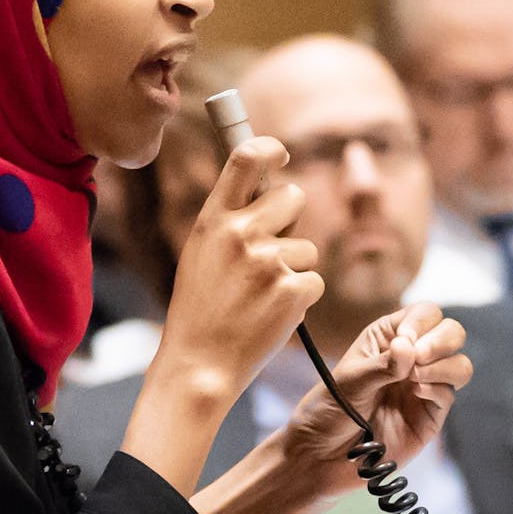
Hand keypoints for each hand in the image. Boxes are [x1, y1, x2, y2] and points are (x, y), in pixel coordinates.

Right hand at [155, 135, 323, 399]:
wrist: (198, 365)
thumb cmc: (200, 309)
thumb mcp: (201, 252)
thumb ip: (231, 220)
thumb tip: (271, 188)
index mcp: (213, 219)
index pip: (246, 158)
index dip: (269, 149)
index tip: (280, 155)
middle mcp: (241, 233)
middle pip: (293, 197)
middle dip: (290, 221)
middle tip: (271, 251)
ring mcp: (269, 262)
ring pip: (307, 248)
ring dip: (294, 270)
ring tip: (260, 296)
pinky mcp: (293, 290)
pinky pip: (314, 280)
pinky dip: (300, 298)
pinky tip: (271, 313)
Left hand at [280, 302, 471, 502]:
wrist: (325, 453)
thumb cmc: (331, 408)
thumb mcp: (352, 379)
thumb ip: (383, 363)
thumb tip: (410, 346)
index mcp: (389, 337)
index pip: (425, 314)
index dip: (422, 322)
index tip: (405, 340)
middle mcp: (412, 358)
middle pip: (452, 333)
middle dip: (441, 340)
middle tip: (418, 357)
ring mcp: (424, 386)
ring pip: (460, 364)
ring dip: (443, 365)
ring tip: (414, 377)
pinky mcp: (430, 414)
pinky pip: (448, 394)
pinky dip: (437, 388)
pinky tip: (415, 392)